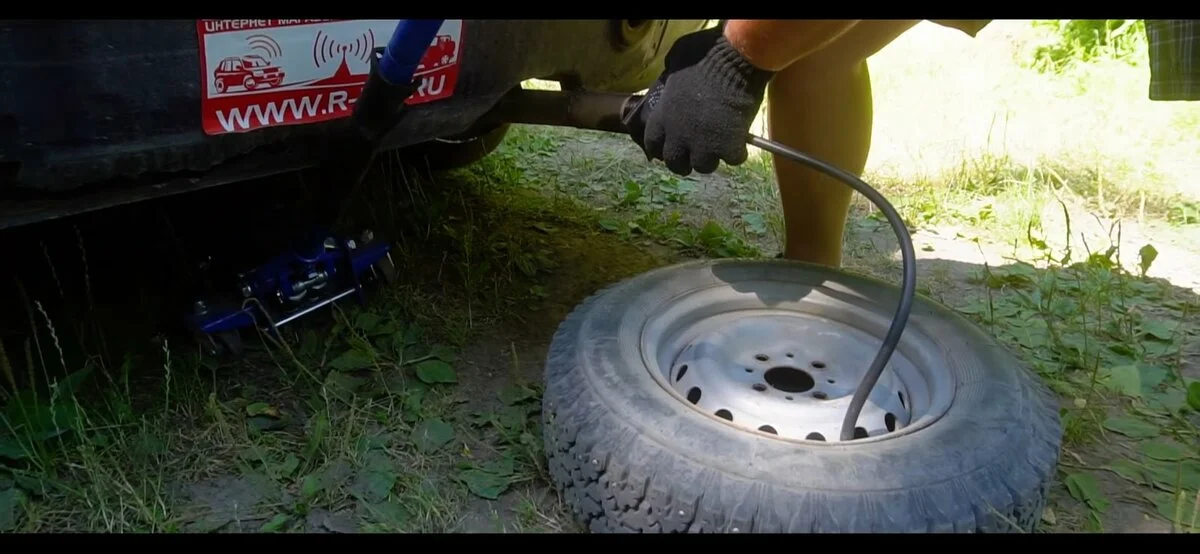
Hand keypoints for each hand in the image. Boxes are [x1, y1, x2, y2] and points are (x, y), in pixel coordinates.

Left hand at [624, 26, 774, 174]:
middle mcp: (678, 135)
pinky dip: (737, 153)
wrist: (732, 64)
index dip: (661, 148)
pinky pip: (733, 159)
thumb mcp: (675, 65)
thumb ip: (670, 80)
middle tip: (695, 156)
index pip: (652, 143)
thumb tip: (671, 77)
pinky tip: (741, 142)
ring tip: (720, 148)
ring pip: (703, 166)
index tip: (668, 147)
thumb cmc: (703, 58)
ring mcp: (703, 144)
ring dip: (711, 159)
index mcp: (663, 116)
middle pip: (675, 162)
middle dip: (684, 162)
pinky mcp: (728, 147)